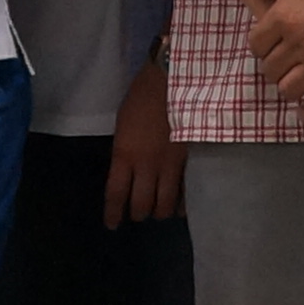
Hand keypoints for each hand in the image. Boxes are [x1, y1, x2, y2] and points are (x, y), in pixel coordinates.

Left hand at [105, 69, 187, 225]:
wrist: (174, 80)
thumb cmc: (143, 96)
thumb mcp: (123, 124)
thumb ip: (124, 150)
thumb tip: (127, 169)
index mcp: (124, 154)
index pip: (115, 194)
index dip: (113, 213)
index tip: (113, 224)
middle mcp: (146, 166)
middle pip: (141, 205)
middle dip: (139, 213)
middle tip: (139, 213)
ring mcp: (170, 165)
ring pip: (165, 204)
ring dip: (160, 211)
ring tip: (160, 210)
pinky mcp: (190, 161)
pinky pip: (187, 192)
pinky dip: (184, 203)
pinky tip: (182, 206)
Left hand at [234, 0, 303, 105]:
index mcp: (283, 14)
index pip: (256, 46)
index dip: (262, 49)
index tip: (273, 48)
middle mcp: (297, 41)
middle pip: (270, 71)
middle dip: (276, 69)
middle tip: (287, 67)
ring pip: (290, 90)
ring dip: (291, 89)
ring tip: (300, 84)